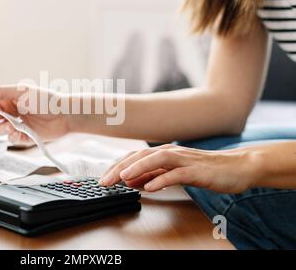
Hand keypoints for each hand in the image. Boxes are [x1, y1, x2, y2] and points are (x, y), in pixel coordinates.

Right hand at [0, 85, 70, 145]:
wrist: (64, 114)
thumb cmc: (44, 99)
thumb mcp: (20, 91)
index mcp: (9, 98)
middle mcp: (12, 111)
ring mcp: (17, 124)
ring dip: (1, 128)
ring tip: (10, 125)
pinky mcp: (25, 136)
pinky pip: (11, 139)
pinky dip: (12, 137)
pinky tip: (18, 133)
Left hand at [99, 144, 256, 193]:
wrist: (238, 167)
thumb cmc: (205, 170)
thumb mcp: (174, 173)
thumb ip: (154, 175)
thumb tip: (132, 181)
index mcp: (164, 153)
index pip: (135, 156)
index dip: (117, 165)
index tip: (103, 178)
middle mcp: (172, 153)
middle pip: (141, 156)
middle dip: (120, 167)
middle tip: (104, 180)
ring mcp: (185, 160)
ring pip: (157, 160)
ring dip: (137, 168)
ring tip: (122, 178)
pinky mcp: (198, 171)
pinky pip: (177, 174)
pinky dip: (162, 179)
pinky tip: (149, 187)